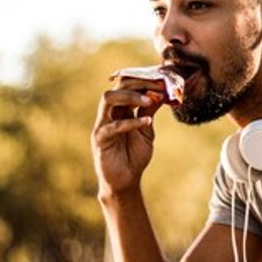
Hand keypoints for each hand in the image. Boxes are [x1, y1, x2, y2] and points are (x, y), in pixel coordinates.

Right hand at [92, 79, 166, 196]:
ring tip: (149, 101)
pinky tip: (147, 122)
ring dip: (130, 97)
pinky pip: (113, 126)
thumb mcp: (146, 130)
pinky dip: (131, 122)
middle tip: (157, 87)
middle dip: (138, 84)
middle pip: (117, 87)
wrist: (126, 181)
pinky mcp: (100, 139)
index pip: (127, 85)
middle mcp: (109, 113)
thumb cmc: (134, 156)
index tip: (162, 80)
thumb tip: (160, 93)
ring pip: (108, 99)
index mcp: (120, 109)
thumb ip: (149, 112)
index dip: (143, 80)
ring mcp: (102, 124)